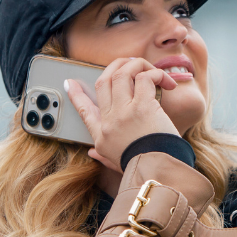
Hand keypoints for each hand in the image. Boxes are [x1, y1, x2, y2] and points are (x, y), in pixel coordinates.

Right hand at [64, 57, 177, 171]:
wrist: (157, 172)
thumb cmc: (142, 169)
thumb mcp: (116, 164)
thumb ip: (102, 156)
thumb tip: (91, 153)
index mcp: (101, 135)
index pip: (84, 110)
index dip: (76, 95)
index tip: (70, 83)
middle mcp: (109, 120)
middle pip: (104, 81)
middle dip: (117, 66)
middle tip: (131, 64)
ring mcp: (124, 111)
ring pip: (123, 73)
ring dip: (138, 65)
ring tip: (153, 71)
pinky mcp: (143, 107)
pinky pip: (144, 78)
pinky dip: (155, 74)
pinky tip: (165, 82)